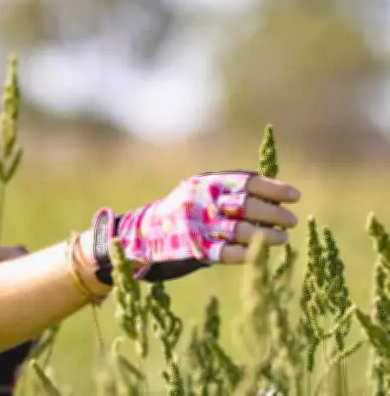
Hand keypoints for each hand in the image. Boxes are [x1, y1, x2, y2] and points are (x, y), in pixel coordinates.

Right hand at [106, 170, 300, 281]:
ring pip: (242, 230)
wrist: (142, 235)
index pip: (246, 182)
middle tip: (292, 220)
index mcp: (205, 184)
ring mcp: (198, 226)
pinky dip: (249, 254)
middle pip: (247, 206)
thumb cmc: (181, 213)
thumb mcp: (199, 192)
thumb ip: (227, 192)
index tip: (294, 197)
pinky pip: (228, 253)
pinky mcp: (195, 250)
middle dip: (274, 213)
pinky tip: (263, 254)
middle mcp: (202, 202)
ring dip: (268, 235)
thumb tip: (272, 197)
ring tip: (283, 238)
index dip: (273, 189)